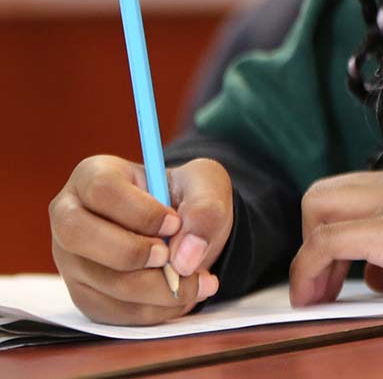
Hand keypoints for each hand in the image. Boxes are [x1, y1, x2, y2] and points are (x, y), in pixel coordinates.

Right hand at [50, 155, 232, 324]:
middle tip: (173, 258)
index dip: (139, 211)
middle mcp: (70, 217)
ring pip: (101, 282)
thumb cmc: (185, 195)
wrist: (183, 227)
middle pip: (80, 236)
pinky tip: (182, 295)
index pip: (101, 190)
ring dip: (155, 289)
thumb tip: (186, 258)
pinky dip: (153, 310)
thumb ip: (205, 208)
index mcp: (93, 175)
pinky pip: (113, 312)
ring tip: (197, 281)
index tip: (175, 224)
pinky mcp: (84, 296)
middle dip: (133, 253)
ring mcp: (71, 261)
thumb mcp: (206, 184)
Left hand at [290, 167, 382, 305]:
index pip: (349, 193)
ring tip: (320, 296)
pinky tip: (318, 299)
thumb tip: (371, 276)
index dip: (329, 233)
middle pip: (323, 193)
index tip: (332, 275)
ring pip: (318, 205)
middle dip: (310, 239)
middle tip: (322, 285)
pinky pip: (327, 240)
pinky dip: (309, 269)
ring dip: (309, 255)